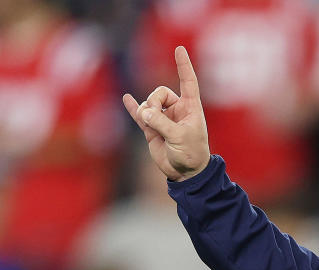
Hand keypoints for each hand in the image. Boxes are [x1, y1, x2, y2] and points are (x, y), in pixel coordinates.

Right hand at [122, 46, 209, 180]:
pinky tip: (126, 98)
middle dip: (153, 101)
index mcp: (191, 108)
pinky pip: (140, 114)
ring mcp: (164, 118)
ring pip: (148, 104)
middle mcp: (178, 110)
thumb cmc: (191, 154)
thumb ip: (161, 123)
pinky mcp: (152, 129)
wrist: (185, 172)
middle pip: (160, 92)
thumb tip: (143, 112)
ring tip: (149, 126)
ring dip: (145, 112)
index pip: (188, 81)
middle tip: (152, 117)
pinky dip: (133, 107)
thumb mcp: (180, 137)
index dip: (183, 65)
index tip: (179, 48)